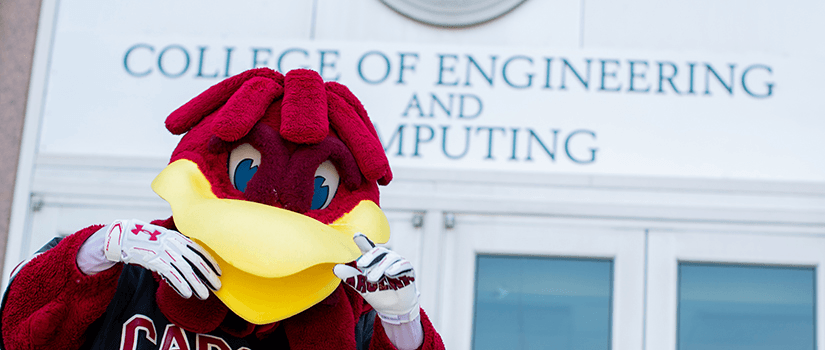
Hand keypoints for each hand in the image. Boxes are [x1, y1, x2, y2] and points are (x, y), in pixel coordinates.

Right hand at [102, 219, 221, 299]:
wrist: (126, 236)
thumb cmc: (148, 239)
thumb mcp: (167, 238)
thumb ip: (180, 246)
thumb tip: (193, 259)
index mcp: (179, 238)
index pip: (200, 251)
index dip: (211, 262)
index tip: (220, 272)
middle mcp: (175, 244)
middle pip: (196, 261)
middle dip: (208, 275)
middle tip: (218, 286)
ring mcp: (165, 252)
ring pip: (185, 270)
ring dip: (197, 284)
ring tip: (204, 295)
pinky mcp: (155, 261)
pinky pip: (171, 275)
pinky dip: (180, 285)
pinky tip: (188, 293)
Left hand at [334, 233, 419, 323]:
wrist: (393, 309)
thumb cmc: (378, 294)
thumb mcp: (362, 286)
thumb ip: (351, 277)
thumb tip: (335, 268)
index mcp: (374, 261)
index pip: (368, 247)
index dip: (363, 240)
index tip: (356, 236)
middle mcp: (386, 259)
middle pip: (378, 251)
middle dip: (369, 257)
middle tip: (361, 266)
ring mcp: (397, 263)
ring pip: (390, 258)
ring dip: (380, 267)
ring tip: (372, 279)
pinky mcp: (408, 270)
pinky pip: (404, 264)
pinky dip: (396, 268)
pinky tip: (389, 273)